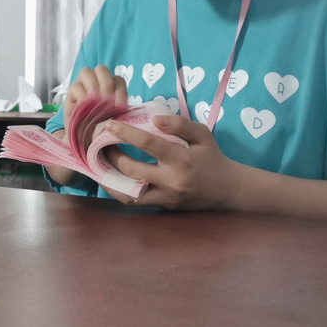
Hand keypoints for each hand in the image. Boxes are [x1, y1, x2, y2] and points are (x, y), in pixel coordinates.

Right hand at [63, 66, 128, 144]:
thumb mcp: (114, 123)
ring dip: (93, 86)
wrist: (84, 143)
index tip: (120, 107)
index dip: (120, 90)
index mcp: (110, 89)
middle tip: (106, 101)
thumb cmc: (100, 132)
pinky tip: (85, 108)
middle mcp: (96, 84)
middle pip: (101, 69)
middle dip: (106, 83)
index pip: (117, 79)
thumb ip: (120, 113)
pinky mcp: (70, 95)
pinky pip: (75, 86)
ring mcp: (82, 88)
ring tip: (95, 103)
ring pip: (86, 72)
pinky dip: (82, 96)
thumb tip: (125, 108)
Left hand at [102, 114, 242, 208]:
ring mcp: (166, 198)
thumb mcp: (202, 135)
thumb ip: (179, 124)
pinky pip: (136, 202)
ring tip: (98, 164)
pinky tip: (110, 180)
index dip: (125, 133)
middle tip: (102, 143)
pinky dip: (120, 192)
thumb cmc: (212, 158)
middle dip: (112, 155)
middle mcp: (171, 181)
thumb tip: (154, 119)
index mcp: (181, 159)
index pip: (148, 143)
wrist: (228, 190)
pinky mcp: (163, 207)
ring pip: (129, 194)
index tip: (109, 124)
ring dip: (110, 179)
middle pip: (132, 169)